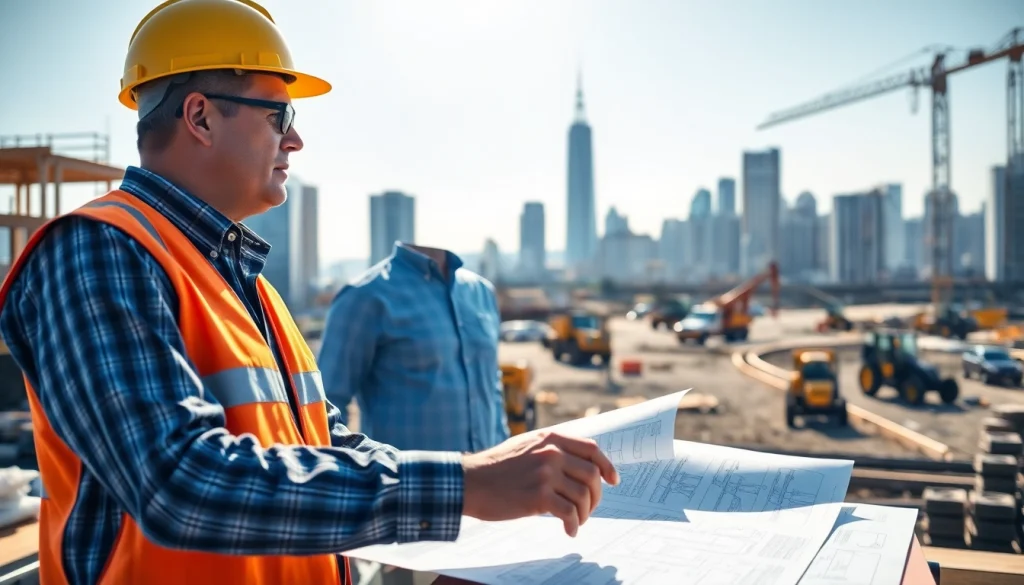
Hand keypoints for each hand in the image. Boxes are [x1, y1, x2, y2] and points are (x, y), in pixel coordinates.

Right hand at [460, 430, 618, 536]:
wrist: (470, 482)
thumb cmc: (496, 468)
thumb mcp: (526, 446)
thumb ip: (550, 449)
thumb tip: (578, 462)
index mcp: (550, 438)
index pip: (592, 449)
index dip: (607, 466)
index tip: (613, 481)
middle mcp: (551, 453)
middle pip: (592, 475)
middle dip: (596, 496)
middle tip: (589, 508)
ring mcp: (546, 474)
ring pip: (583, 496)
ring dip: (585, 513)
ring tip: (577, 521)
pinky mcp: (538, 496)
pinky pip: (569, 513)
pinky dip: (574, 525)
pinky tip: (569, 531)